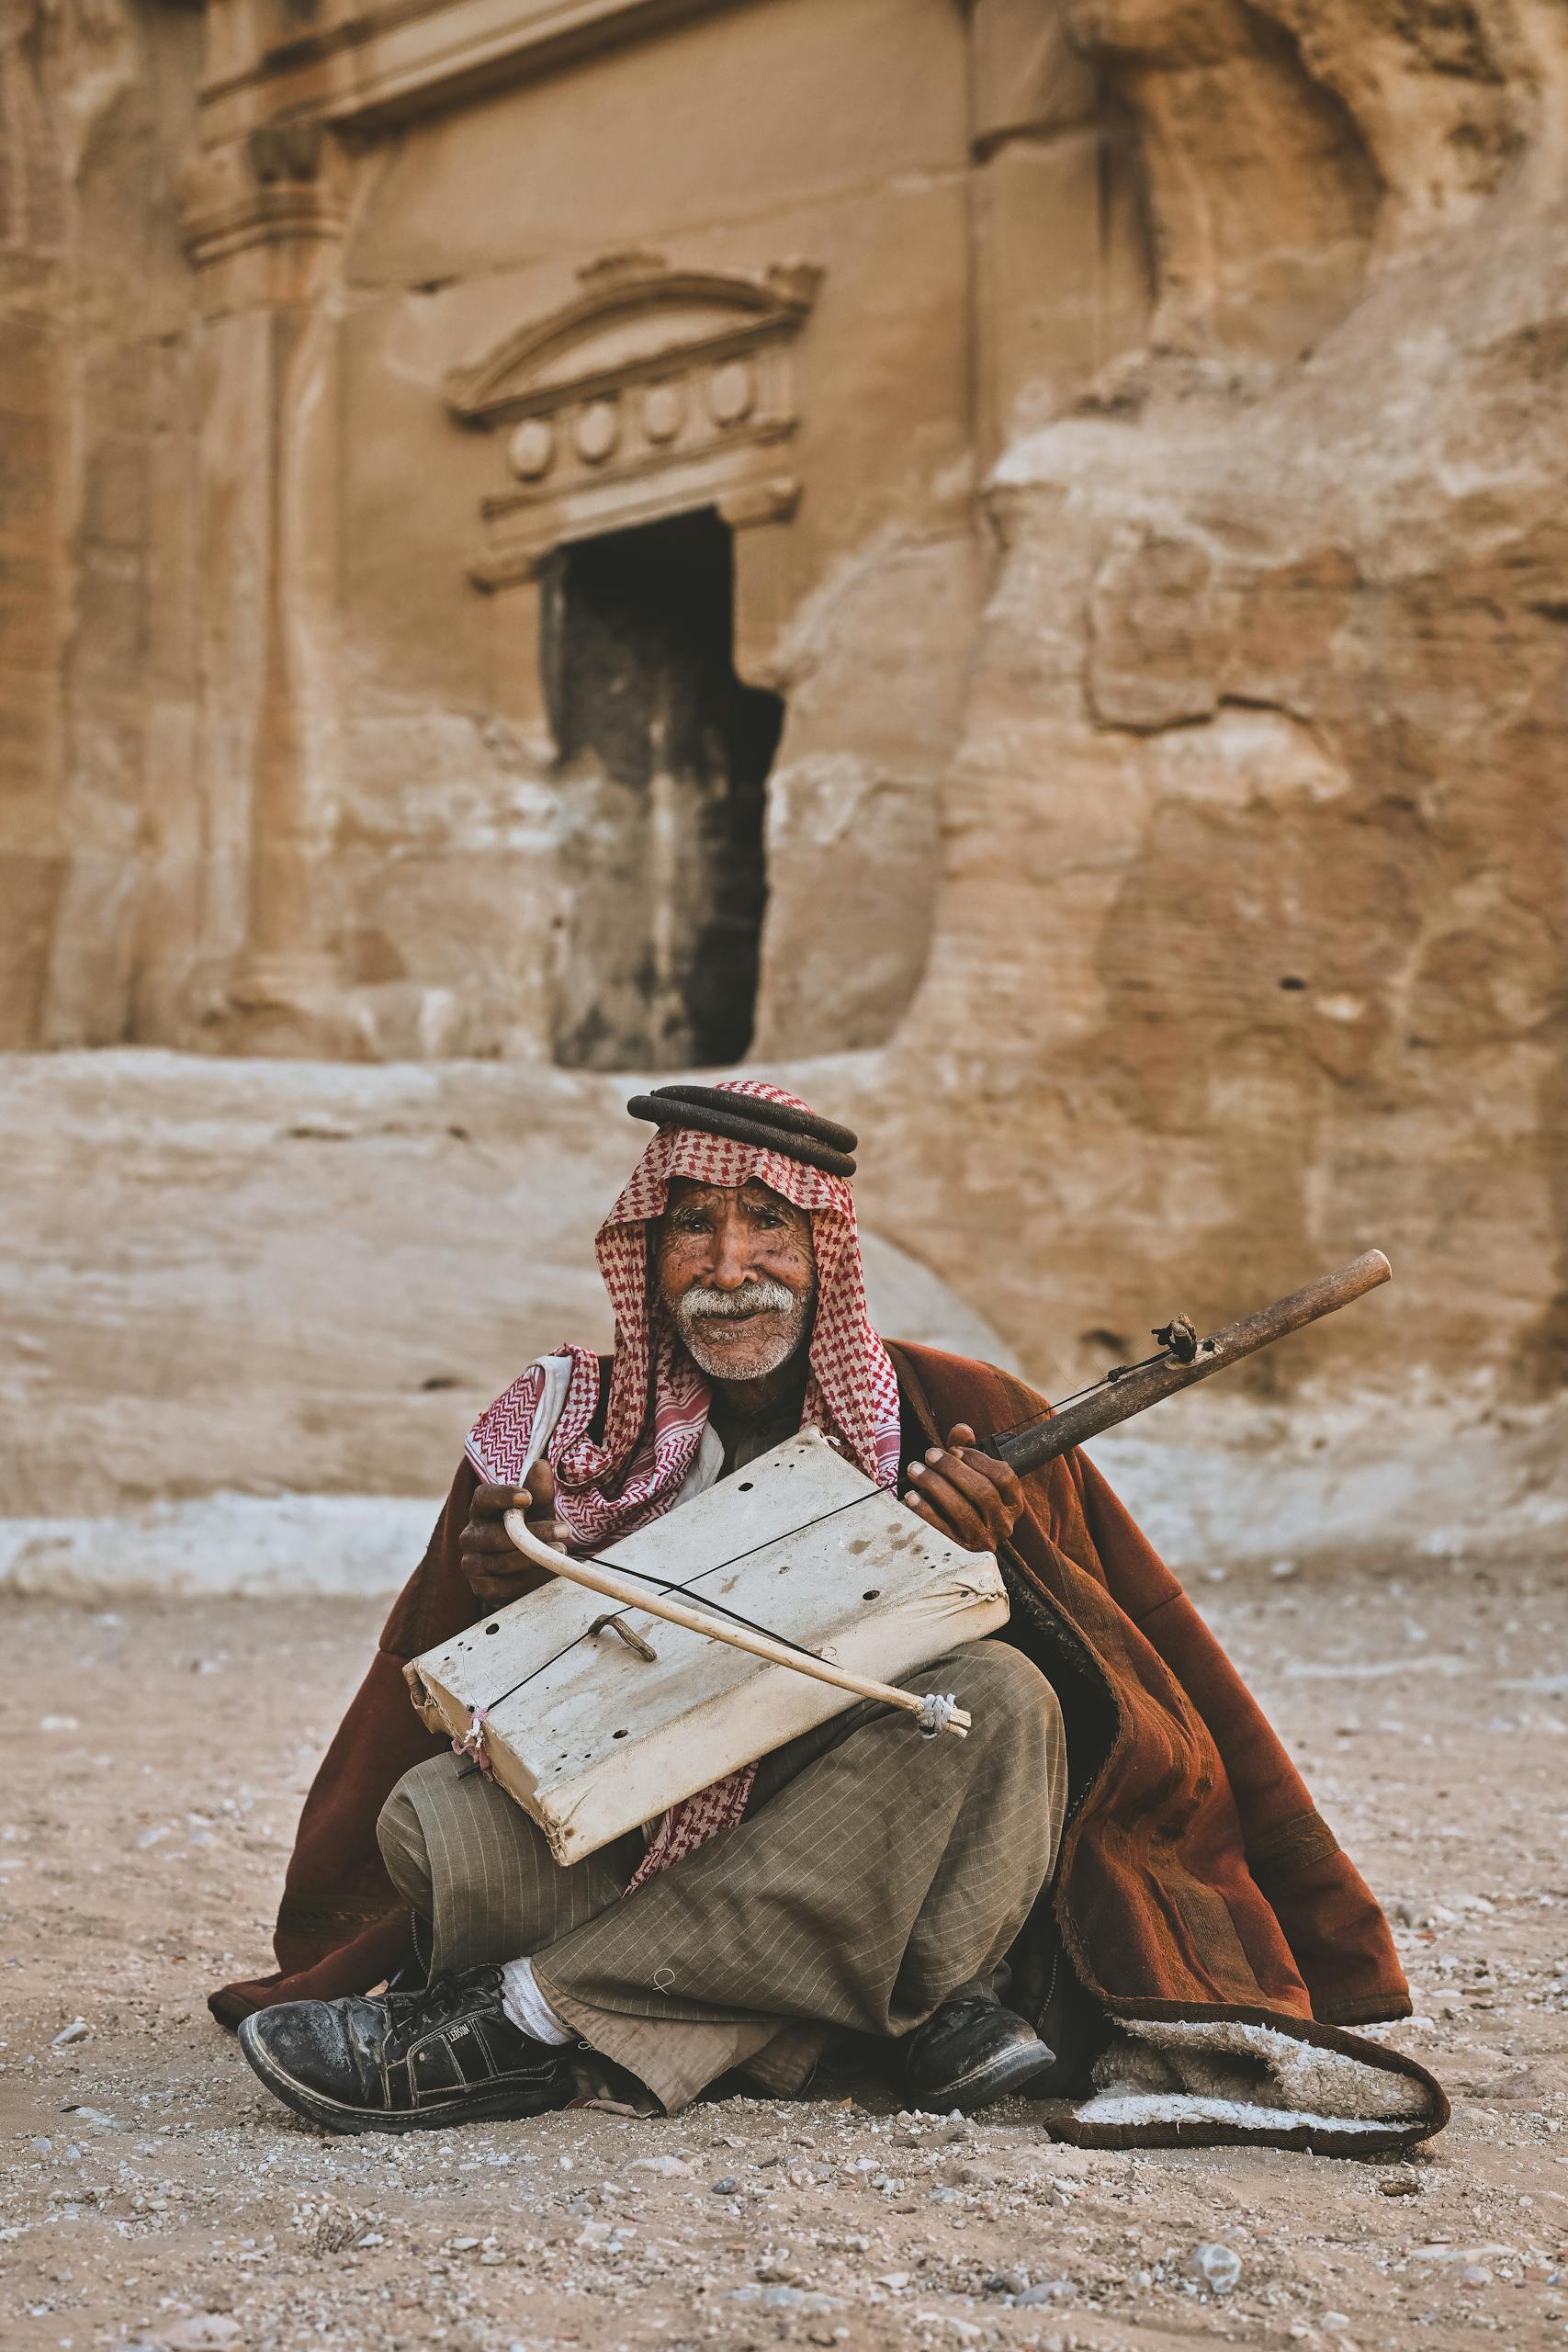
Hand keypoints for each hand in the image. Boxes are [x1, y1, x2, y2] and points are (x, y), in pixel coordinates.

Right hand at [459, 1462, 568, 1606]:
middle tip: (564, 1530)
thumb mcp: (537, 1511)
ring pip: (503, 1561)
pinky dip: (530, 1580)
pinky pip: (506, 1586)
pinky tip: (548, 1574)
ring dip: (536, 1558)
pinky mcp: (480, 1588)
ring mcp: (471, 1563)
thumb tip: (542, 1465)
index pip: (483, 1497)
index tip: (527, 1497)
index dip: (503, 1495)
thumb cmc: (529, 1531)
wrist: (521, 1573)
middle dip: (534, 1533)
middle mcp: (470, 1536)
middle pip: (497, 1534)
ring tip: (562, 1552)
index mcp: (481, 1510)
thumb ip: (539, 1491)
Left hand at [902, 1423, 1022, 1555]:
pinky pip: (943, 1530)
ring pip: (963, 1511)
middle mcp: (1004, 1523)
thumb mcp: (968, 1472)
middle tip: (929, 1454)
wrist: (955, 1536)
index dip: (979, 1459)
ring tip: (915, 1469)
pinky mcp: (961, 1552)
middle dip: (953, 1469)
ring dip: (935, 1486)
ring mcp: (984, 1540)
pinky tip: (911, 1496)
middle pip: (982, 1492)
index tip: (954, 1449)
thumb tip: (962, 1429)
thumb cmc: (963, 1496)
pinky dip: (925, 1511)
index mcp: (1013, 1502)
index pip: (1004, 1476)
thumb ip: (965, 1449)